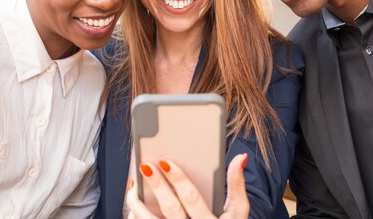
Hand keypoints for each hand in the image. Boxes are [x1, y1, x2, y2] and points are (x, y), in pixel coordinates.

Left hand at [126, 153, 248, 218]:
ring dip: (138, 204)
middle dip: (156, 186)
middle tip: (145, 166)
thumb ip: (236, 186)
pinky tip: (134, 204)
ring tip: (133, 184)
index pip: (191, 199)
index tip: (165, 161)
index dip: (178, 180)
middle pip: (170, 209)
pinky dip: (137, 217)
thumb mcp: (237, 213)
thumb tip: (239, 158)